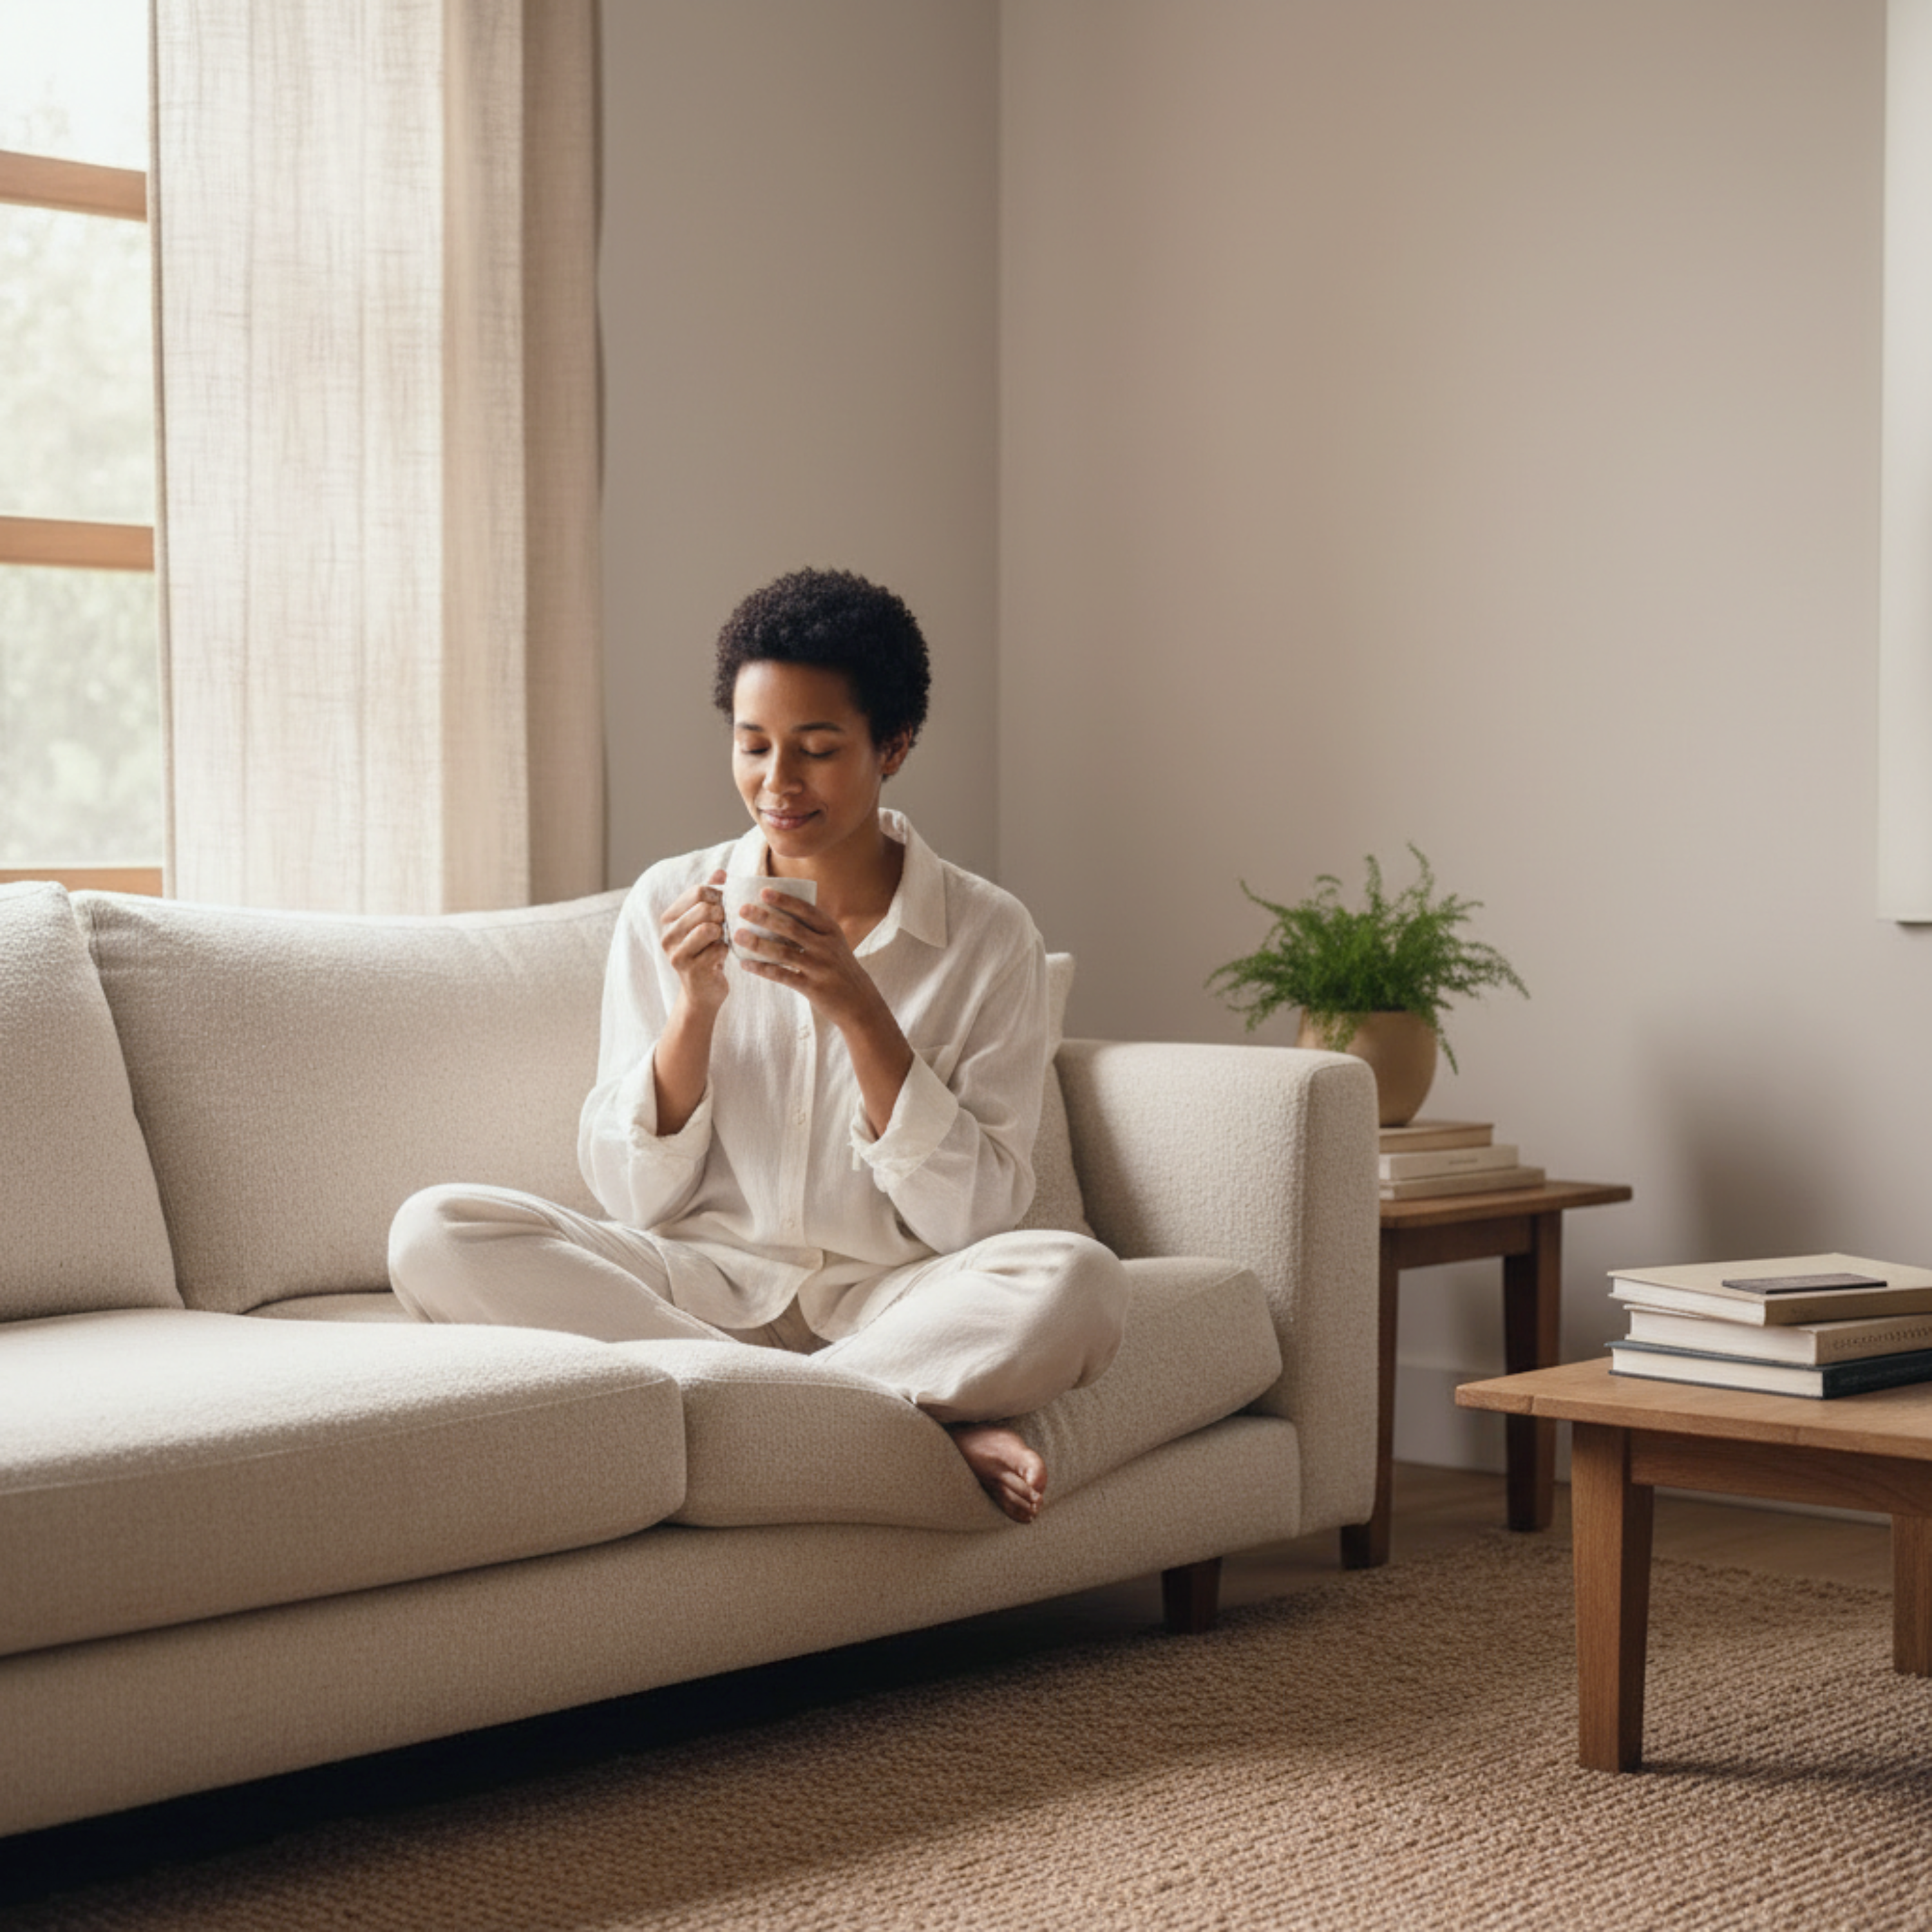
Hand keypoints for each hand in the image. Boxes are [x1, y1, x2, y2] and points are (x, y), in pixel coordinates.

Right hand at [659, 870, 729, 1014]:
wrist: (703, 993)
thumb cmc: (707, 952)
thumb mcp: (708, 922)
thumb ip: (711, 896)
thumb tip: (720, 871)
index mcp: (669, 920)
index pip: (697, 891)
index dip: (718, 895)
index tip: (724, 905)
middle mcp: (667, 936)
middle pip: (705, 908)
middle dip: (723, 914)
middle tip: (727, 924)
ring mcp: (677, 955)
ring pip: (710, 928)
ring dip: (724, 933)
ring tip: (723, 938)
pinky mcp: (692, 970)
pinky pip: (720, 949)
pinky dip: (728, 950)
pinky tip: (723, 957)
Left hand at [728, 888, 875, 1026]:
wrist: (859, 1001)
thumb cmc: (839, 967)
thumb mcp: (833, 943)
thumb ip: (812, 929)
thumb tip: (778, 912)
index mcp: (831, 931)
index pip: (806, 910)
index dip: (784, 900)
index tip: (763, 891)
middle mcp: (826, 947)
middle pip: (791, 928)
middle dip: (765, 917)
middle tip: (742, 909)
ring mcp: (820, 967)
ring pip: (783, 952)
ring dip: (758, 943)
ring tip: (737, 935)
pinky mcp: (812, 988)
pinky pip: (782, 976)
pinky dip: (762, 969)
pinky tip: (745, 964)